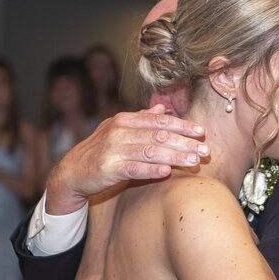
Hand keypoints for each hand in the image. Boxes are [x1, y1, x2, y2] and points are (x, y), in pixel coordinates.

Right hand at [45, 105, 209, 214]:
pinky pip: (133, 169)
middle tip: (205, 150)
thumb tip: (162, 107)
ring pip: (150, 151)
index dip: (182, 125)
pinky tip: (167, 172)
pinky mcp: (108, 168)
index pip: (159, 120)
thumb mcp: (118, 129)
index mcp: (125, 119)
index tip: (201, 132)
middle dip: (185, 143)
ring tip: (194, 161)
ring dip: (175, 156)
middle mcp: (119, 131)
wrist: (72, 171)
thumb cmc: (101, 150)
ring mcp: (113, 149)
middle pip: (159, 135)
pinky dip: (151, 170)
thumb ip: (141, 118)